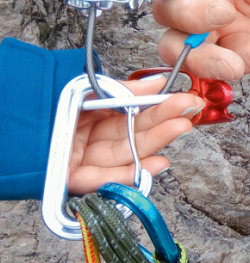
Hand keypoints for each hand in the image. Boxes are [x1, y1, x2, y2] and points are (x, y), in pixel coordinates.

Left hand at [68, 76, 204, 192]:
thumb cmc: (46, 104)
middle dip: (163, 125)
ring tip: (180, 128)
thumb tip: (158, 83)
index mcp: (92, 118)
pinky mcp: (68, 179)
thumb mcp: (85, 89)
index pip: (133, 116)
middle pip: (132, 136)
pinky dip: (125, 175)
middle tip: (190, 112)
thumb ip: (122, 90)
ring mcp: (82, 161)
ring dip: (154, 145)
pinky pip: (98, 179)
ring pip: (123, 156)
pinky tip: (153, 165)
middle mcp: (91, 140)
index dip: (160, 109)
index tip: (186, 101)